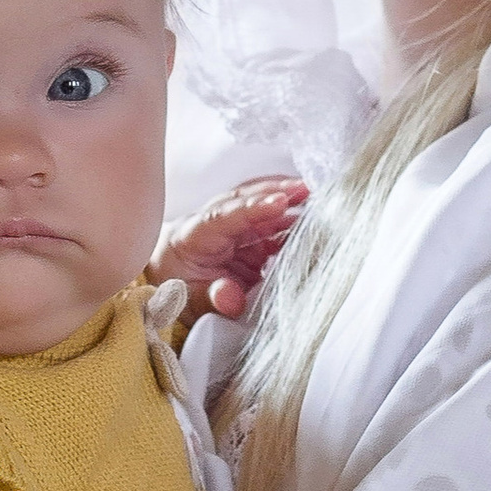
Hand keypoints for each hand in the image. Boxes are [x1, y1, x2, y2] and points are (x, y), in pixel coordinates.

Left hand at [153, 176, 308, 318]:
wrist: (172, 285)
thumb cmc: (177, 288)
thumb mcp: (187, 301)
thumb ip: (209, 299)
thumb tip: (230, 298)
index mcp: (194, 235)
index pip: (223, 216)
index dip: (253, 208)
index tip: (279, 202)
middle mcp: (215, 225)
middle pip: (245, 201)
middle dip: (276, 192)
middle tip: (306, 189)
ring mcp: (235, 230)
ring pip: (261, 209)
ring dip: (288, 202)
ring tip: (317, 200)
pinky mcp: (251, 239)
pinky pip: (272, 226)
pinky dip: (292, 222)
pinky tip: (311, 221)